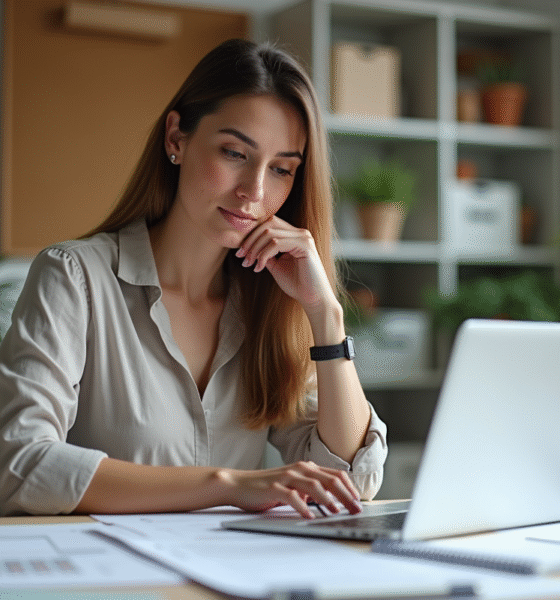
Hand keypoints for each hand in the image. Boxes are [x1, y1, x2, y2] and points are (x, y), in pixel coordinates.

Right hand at [220, 461, 361, 517]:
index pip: (335, 475)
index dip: (349, 488)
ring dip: (328, 500)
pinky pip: (292, 496)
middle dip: (345, 495)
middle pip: (329, 480)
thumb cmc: (266, 488)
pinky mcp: (274, 488)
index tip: (359, 502)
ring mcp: (286, 477)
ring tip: (337, 512)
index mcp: (306, 468)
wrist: (239, 484)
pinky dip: (303, 506)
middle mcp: (299, 469)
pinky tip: (310, 516)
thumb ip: (309, 490)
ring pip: (314, 485)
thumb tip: (331, 501)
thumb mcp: (293, 487)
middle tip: (355, 509)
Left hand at [235, 216, 336, 315]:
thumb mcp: (275, 266)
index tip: (240, 253)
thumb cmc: (296, 284)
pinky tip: (259, 268)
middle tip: (241, 257)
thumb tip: (249, 247)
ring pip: (270, 234)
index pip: (268, 225)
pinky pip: (276, 244)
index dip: (251, 236)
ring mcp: (303, 237)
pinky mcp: (305, 245)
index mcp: (294, 235)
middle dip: (250, 240)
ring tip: (248, 264)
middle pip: (268, 224)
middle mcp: (300, 233)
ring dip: (255, 249)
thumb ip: (265, 253)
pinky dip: (263, 255)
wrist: (312, 298)